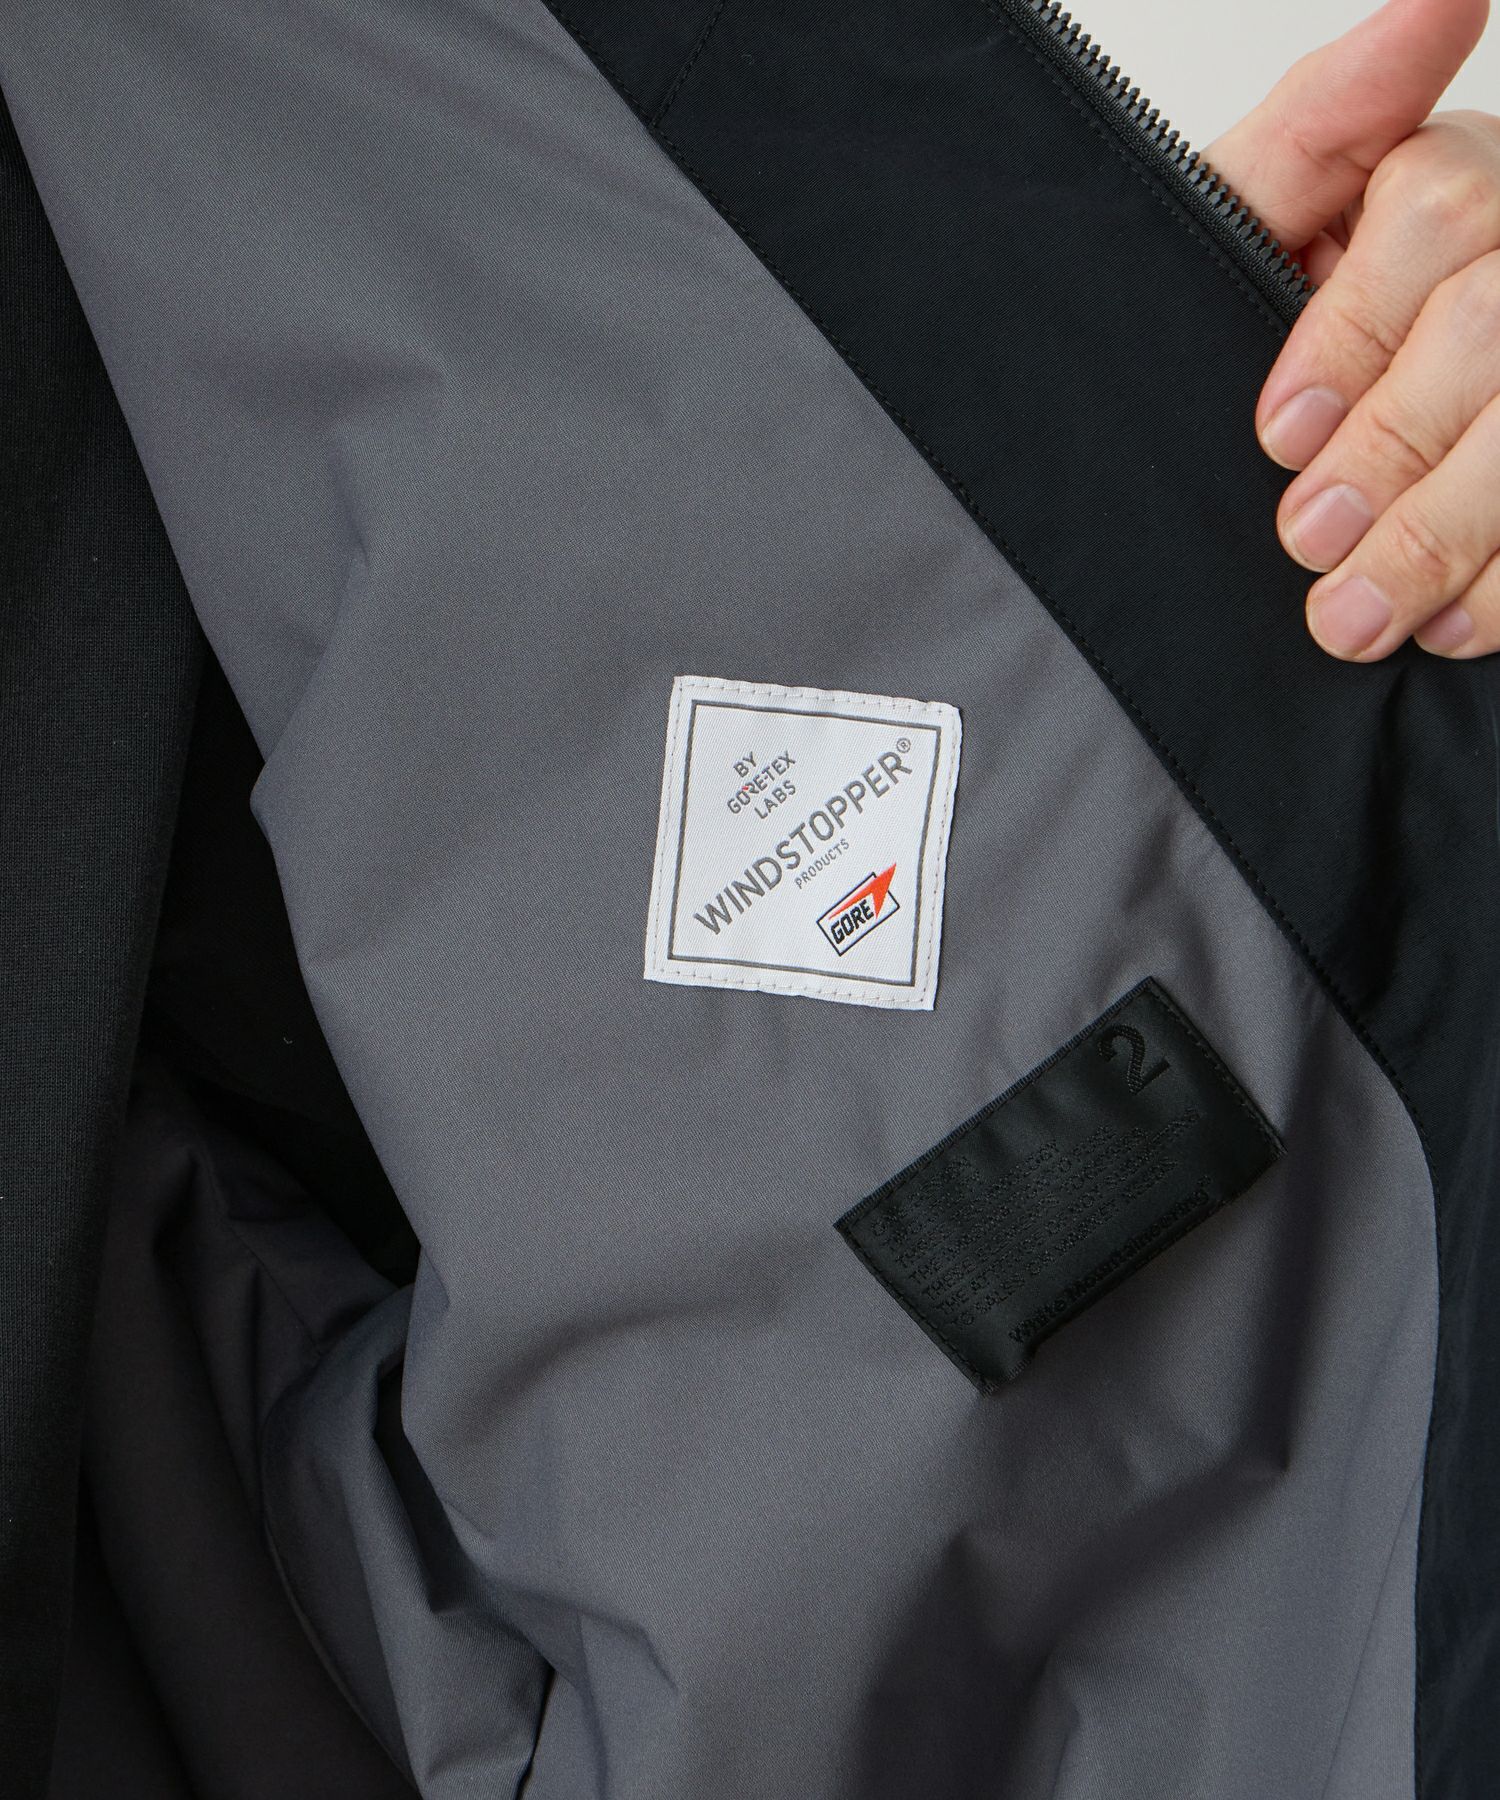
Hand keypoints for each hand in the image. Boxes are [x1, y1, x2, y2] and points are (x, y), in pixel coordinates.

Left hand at [1207, 0, 1499, 660]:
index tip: (1279, 432)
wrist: (1279, 453)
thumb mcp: (1251, 229)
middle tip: (1310, 543)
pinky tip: (1455, 623)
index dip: (1351, 331)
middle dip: (1394, 451)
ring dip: (1447, 533)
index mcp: (1452, 184)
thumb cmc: (1261, 318)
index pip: (1438, 213)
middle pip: (1498, 326)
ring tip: (1354, 616)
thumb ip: (1317, 132)